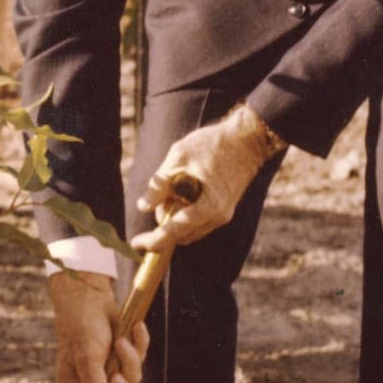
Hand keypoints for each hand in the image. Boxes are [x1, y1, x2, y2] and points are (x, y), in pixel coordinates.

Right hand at [50, 269, 146, 382]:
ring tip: (122, 341)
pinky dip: (140, 345)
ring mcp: (107, 369)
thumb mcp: (86, 357)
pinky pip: (138, 361)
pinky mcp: (122, 355)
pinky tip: (135, 328)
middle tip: (118, 376)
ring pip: (131, 382)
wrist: (90, 293)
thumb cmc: (81, 325)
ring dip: (131, 361)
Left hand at [134, 107, 284, 253]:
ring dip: (175, 215)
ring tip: (176, 185)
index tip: (136, 243)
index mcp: (208, 206)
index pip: (174, 232)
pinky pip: (197, 221)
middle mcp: (217, 216)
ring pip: (189, 229)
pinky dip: (185, 212)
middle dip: (164, 219)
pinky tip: (186, 189)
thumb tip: (143, 206)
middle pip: (180, 234)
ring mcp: (222, 215)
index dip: (153, 240)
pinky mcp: (223, 210)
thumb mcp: (179, 158)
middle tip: (162, 192)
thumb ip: (160, 185)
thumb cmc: (213, 144)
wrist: (246, 139)